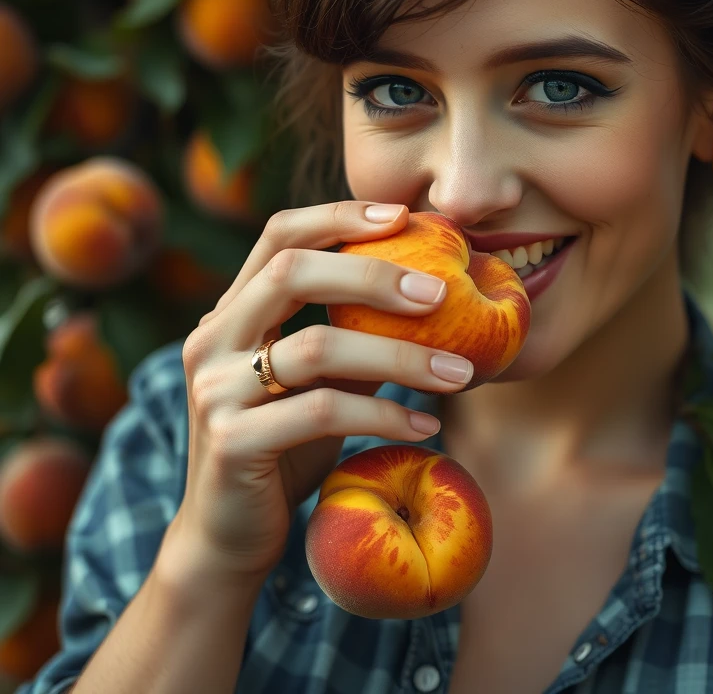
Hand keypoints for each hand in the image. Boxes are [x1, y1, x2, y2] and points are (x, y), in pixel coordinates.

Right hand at [169, 202, 473, 583]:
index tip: (405, 217)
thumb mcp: (321, 382)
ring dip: (402, 357)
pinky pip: (325, 411)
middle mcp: (211, 338)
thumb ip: (353, 335)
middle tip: (443, 292)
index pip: (280, 236)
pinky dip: (386, 414)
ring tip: (459, 373)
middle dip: (374, 274)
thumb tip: (434, 294)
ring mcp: (215, 388)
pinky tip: (427, 426)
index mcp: (231, 312)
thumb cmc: (285, 448)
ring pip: (318, 348)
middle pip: (292, 272)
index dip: (340, 216)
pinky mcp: (232, 440)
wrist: (227, 538)